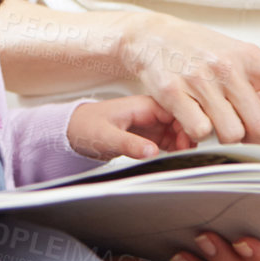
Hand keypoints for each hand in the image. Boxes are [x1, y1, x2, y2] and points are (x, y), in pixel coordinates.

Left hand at [66, 95, 193, 160]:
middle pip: (180, 118)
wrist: (71, 131)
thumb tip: (153, 151)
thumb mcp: (107, 137)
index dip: (186, 125)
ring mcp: (149, 123)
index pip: (176, 109)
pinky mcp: (147, 135)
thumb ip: (130, 144)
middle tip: (187, 152)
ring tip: (184, 155)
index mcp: (142, 105)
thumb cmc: (85, 127)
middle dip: (188, 134)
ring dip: (184, 141)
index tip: (188, 143)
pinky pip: (169, 138)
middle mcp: (149, 112)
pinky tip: (176, 155)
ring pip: (177, 129)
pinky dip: (176, 146)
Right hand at [118, 13, 259, 144]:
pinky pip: (199, 130)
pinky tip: (192, 122)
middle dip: (256, 139)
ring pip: (230, 131)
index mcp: (249, 57)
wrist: (152, 35)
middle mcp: (227, 66)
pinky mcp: (173, 91)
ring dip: (226, 138)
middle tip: (245, 137)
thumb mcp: (236, 65)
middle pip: (259, 123)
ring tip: (214, 125)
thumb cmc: (201, 51)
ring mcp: (199, 78)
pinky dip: (199, 136)